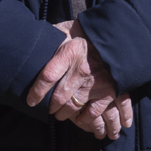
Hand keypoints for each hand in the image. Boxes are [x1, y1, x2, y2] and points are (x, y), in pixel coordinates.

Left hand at [27, 20, 132, 139]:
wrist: (119, 35)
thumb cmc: (87, 33)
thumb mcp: (67, 30)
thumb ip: (52, 37)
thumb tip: (32, 42)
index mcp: (69, 53)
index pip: (48, 76)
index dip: (36, 92)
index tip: (31, 101)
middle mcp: (82, 70)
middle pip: (60, 96)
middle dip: (51, 107)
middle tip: (50, 110)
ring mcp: (97, 82)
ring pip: (75, 107)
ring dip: (65, 115)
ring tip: (62, 115)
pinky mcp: (110, 91)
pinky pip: (94, 112)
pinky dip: (85, 119)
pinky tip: (80, 120)